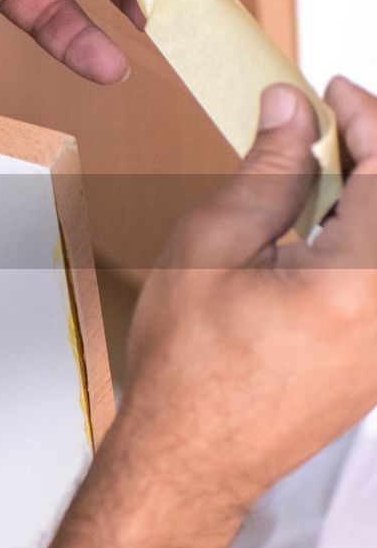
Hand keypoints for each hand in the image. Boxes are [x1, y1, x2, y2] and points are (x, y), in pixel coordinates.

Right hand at [15, 79, 376, 547]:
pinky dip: (367, 237)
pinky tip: (325, 228)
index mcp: (358, 280)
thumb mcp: (210, 248)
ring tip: (322, 173)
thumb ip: (265, 173)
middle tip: (333, 124)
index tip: (333, 93)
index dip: (364, 116)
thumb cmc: (189, 368)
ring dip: (370, 197)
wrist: (191, 454)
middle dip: (374, 152)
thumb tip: (291, 114)